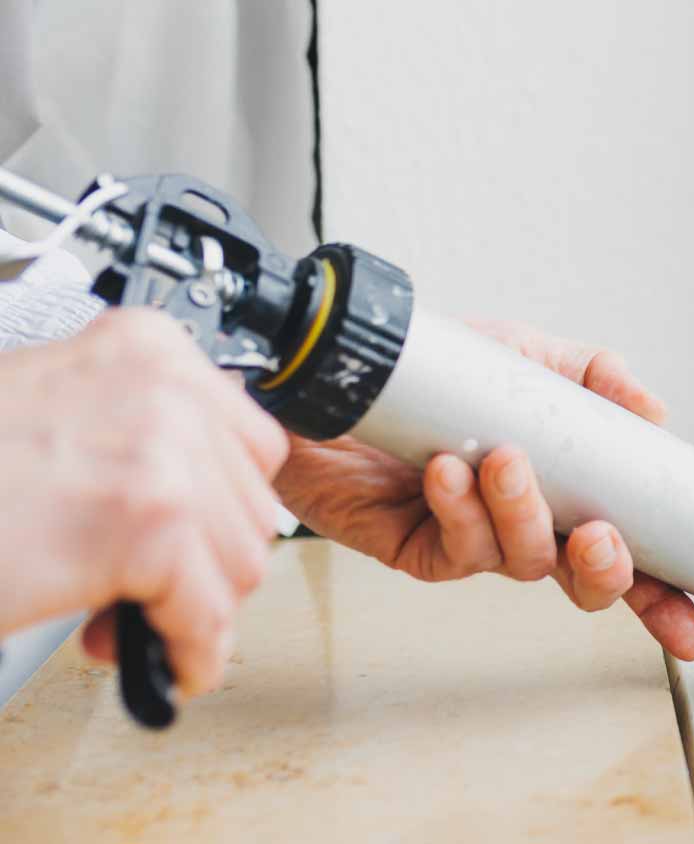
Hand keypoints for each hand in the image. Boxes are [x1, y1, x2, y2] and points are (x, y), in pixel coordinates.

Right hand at [0, 309, 288, 695]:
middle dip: (203, 564)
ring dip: (187, 609)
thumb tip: (222, 496)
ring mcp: (162, 453)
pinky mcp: (149, 526)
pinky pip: (208, 613)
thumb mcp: (62, 413)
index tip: (186, 539)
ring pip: (241, 565)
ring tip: (120, 613)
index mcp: (146, 348)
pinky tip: (150, 655)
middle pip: (251, 508)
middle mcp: (164, 387)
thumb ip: (144, 434)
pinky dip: (188, 651)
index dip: (217, 508)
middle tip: (140, 587)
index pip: (251, 444)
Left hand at [273, 321, 693, 659]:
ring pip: (521, 561)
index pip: (628, 553)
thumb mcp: (525, 356)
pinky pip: (455, 549)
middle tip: (600, 537)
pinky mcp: (418, 546)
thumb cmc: (433, 371)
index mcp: (565, 491)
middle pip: (585, 581)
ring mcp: (474, 540)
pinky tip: (447, 472)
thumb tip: (655, 412)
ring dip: (522, 515)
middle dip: (604, 571)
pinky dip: (459, 511)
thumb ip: (595, 375)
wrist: (338, 370)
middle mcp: (526, 524)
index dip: (663, 597)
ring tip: (505, 461)